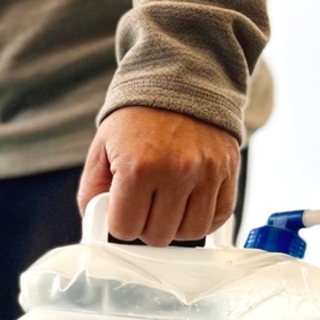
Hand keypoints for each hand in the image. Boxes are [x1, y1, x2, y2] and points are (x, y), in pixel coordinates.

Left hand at [77, 106, 239, 245]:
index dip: (120, 224)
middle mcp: (175, 171)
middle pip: (158, 236)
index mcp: (138, 167)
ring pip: (190, 233)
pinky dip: (204, 221)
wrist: (178, 82)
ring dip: (175, 228)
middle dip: (146, 228)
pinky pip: (220, 217)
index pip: (125, 229)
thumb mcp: (101, 151)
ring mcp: (206, 172)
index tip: (122, 212)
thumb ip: (92, 192)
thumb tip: (96, 227)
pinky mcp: (227, 170)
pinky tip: (189, 208)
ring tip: (166, 208)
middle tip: (143, 209)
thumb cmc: (136, 119)